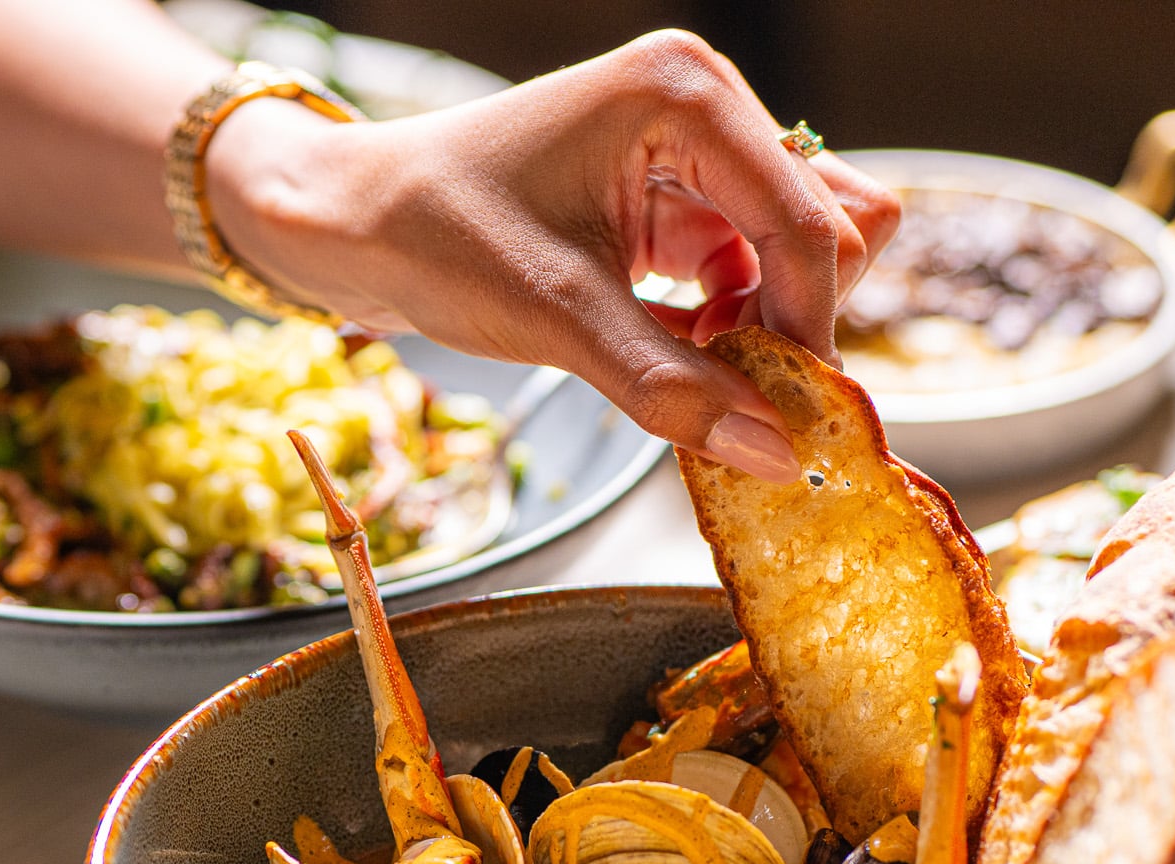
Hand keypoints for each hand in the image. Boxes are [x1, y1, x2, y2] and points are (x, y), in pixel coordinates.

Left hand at [209, 30, 899, 482]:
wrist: (346, 223)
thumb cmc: (430, 234)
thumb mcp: (557, 319)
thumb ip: (672, 389)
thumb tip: (774, 456)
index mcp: (684, 95)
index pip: (807, 220)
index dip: (811, 327)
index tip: (798, 419)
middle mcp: (703, 107)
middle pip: (828, 223)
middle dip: (792, 317)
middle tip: (733, 389)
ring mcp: (691, 153)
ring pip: (794, 250)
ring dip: (764, 324)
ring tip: (694, 371)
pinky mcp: (671, 201)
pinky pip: (746, 269)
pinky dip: (730, 326)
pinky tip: (679, 359)